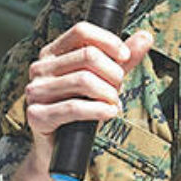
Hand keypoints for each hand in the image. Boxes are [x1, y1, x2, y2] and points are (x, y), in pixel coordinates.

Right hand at [23, 22, 152, 171]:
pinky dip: (98, 110)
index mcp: (53, 53)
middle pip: (88, 55)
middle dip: (113, 73)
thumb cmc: (83, 110)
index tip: (126, 56)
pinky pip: (74, 108)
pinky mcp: (37, 115)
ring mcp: (35, 91)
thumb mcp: (105, 81)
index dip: (109, 41)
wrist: (62, 149)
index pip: (82, 31)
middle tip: (118, 89)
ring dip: (109, 93)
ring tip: (113, 103)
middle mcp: (40, 68)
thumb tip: (145, 36)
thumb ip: (123, 60)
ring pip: (84, 80)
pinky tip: (109, 113)